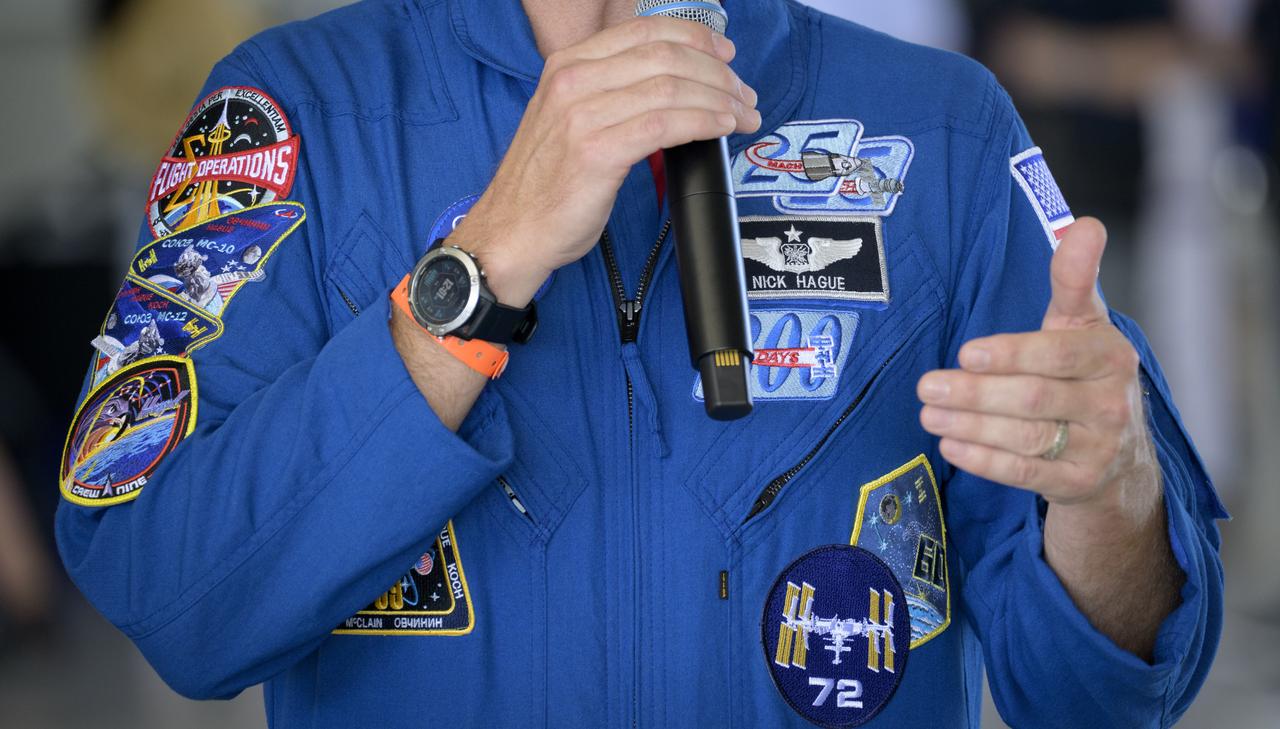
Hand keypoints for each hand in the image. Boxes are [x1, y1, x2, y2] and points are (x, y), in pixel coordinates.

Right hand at [450, 16, 761, 305]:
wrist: (511, 232)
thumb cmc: (546, 186)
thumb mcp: (570, 121)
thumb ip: (611, 95)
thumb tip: (674, 88)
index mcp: (566, 66)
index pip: (644, 31)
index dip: (695, 38)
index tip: (725, 58)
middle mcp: (572, 81)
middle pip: (665, 55)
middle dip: (717, 73)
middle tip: (744, 94)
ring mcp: (581, 114)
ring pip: (671, 87)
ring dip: (719, 99)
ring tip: (742, 115)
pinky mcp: (596, 150)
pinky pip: (666, 124)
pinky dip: (703, 122)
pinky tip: (721, 129)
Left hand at [917, 218, 1158, 520]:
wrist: (1120, 456)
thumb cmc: (1084, 374)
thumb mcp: (1082, 324)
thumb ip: (1075, 278)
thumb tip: (1086, 224)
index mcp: (1109, 356)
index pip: (1058, 355)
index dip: (1012, 354)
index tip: (967, 352)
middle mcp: (1111, 403)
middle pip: (1034, 398)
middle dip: (975, 393)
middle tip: (927, 385)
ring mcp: (1099, 448)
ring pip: (1027, 438)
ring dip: (971, 426)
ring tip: (929, 413)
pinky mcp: (1080, 484)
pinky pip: (1027, 474)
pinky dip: (986, 461)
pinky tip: (951, 445)